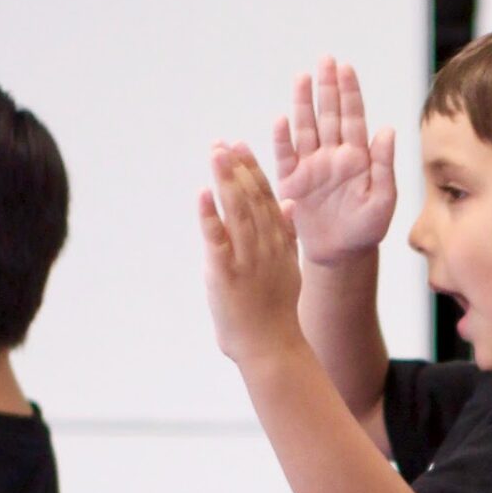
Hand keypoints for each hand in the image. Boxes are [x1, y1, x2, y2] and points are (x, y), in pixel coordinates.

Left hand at [199, 144, 301, 364]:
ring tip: (215, 154)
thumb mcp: (288, 268)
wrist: (273, 348)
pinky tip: (202, 194)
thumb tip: (289, 204)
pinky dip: (209, 216)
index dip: (253, 171)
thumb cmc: (276, 314)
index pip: (266, 199)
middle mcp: (265, 247)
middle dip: (236, 169)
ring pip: (236, 213)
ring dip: (225, 181)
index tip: (240, 147)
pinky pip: (217, 240)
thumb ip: (287, 234)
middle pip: (251, 200)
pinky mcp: (226, 274)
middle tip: (222, 144)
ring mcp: (247, 260)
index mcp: (279, 245)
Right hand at [273, 57, 395, 264]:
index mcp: (358, 157)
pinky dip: (282, 138)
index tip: (346, 68)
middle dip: (327, 87)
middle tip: (325, 59)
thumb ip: (384, 164)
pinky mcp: (293, 181)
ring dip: (304, 103)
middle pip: (329, 114)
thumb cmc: (367, 228)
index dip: (350, 93)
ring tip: (302, 77)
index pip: (353, 118)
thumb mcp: (383, 199)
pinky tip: (281, 119)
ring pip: (306, 127)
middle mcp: (333, 155)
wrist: (342, 255)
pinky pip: (286, 156)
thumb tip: (387, 129)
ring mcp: (312, 166)